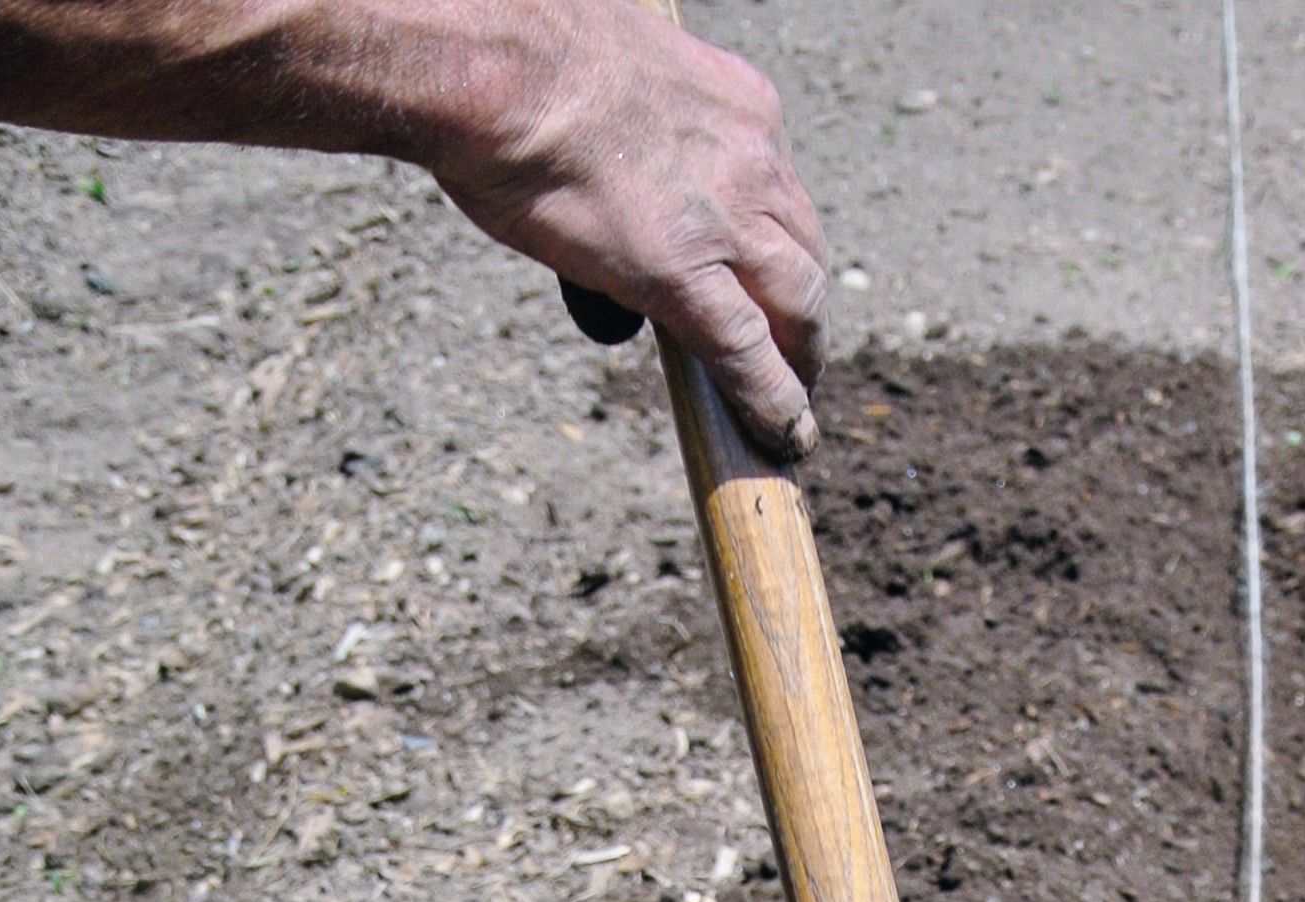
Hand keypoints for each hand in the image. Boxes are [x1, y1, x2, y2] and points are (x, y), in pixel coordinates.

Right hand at [427, 0, 827, 459]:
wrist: (498, 62)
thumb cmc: (521, 62)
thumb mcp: (612, 86)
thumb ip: (632, 153)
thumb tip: (608, 237)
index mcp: (735, 103)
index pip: (777, 188)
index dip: (778, 244)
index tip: (769, 279)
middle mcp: (751, 157)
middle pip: (805, 250)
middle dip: (805, 310)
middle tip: (797, 354)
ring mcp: (727, 218)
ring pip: (800, 304)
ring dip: (801, 360)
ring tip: (794, 403)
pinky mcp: (688, 276)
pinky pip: (750, 355)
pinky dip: (773, 402)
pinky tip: (781, 435)